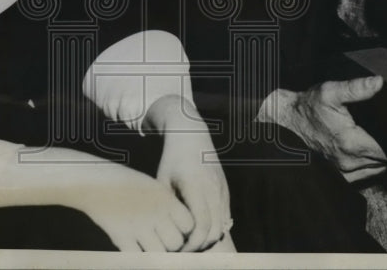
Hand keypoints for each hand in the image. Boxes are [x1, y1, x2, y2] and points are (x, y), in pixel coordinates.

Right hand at [77, 161, 194, 250]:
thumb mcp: (153, 187)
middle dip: (171, 243)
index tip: (176, 226)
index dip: (184, 228)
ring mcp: (138, 226)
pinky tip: (135, 247)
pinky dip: (138, 256)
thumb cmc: (127, 183)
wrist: (95, 182)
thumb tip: (185, 228)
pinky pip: (138, 257)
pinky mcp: (121, 237)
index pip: (188, 224)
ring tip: (149, 243)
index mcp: (165, 198)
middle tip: (162, 237)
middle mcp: (154, 212)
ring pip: (160, 253)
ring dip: (157, 252)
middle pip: (176, 242)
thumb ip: (169, 206)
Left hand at [156, 119, 231, 250]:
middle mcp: (213, 188)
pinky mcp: (225, 190)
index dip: (192, 243)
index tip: (178, 250)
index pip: (201, 225)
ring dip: (208, 239)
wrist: (191, 135)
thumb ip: (166, 206)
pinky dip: (215, 229)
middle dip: (200, 246)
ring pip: (222, 225)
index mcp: (196, 186)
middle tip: (183, 251)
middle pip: (214, 230)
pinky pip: (224, 217)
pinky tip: (200, 231)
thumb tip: (161, 234)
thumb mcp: (162, 181)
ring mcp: (221, 189)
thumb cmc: (171, 159)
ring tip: (191, 243)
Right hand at [266, 78, 386, 181]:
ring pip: (376, 169)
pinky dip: (370, 166)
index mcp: (352, 143)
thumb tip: (378, 82)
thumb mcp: (331, 92)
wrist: (290, 122)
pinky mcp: (339, 175)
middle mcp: (350, 161)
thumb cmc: (310, 107)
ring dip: (381, 158)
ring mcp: (344, 171)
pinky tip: (368, 152)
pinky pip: (365, 175)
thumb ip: (356, 88)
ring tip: (380, 141)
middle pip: (385, 161)